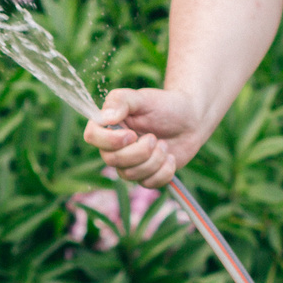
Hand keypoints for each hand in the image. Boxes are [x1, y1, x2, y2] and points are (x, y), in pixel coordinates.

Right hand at [84, 88, 213, 188]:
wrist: (190, 120)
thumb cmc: (164, 105)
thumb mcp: (142, 98)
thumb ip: (120, 101)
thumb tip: (104, 117)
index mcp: (109, 125)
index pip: (92, 136)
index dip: (110, 140)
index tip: (132, 134)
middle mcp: (114, 147)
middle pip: (112, 160)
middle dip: (139, 152)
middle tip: (155, 138)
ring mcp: (130, 164)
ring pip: (131, 175)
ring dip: (154, 160)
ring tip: (164, 144)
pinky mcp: (146, 176)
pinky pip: (148, 184)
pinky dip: (164, 171)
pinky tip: (170, 157)